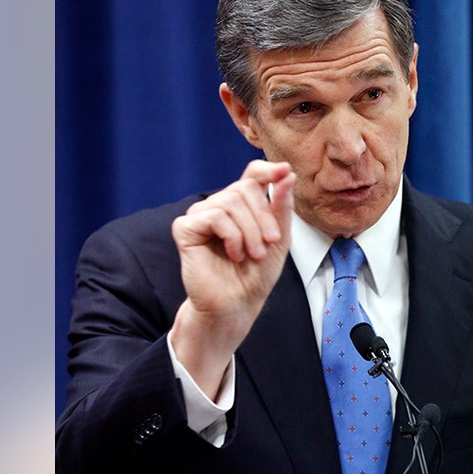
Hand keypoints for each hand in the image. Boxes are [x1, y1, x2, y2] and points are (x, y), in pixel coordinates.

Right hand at [169, 160, 295, 397]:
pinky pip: (214, 216)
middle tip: (269, 243)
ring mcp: (200, 215)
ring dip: (249, 231)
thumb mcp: (279, 238)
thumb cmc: (256, 275)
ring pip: (230, 202)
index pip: (252, 173)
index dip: (267, 169)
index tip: (285, 171)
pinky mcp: (185, 228)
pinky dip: (231, 236)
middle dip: (263, 216)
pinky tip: (233, 254)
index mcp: (241, 205)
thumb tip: (287, 173)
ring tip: (252, 254)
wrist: (237, 304)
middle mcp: (219, 205)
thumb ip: (281, 206)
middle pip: (244, 188)